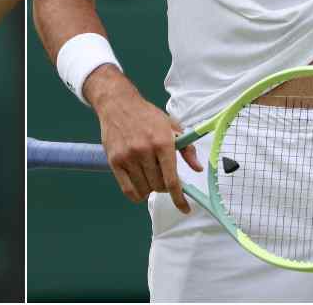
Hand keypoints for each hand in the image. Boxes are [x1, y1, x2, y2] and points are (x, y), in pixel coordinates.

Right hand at [84, 64, 203, 213]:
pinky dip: (136, 194)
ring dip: (150, 188)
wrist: (118, 103)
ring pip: (144, 189)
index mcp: (162, 142)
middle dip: (164, 187)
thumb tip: (198, 168)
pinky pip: (127, 190)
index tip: (184, 208)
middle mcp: (144, 151)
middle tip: (163, 177)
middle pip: (158, 186)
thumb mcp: (171, 126)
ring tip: (150, 177)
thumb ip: (187, 149)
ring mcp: (128, 157)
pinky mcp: (114, 161)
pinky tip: (140, 187)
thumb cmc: (147, 115)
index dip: (179, 198)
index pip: (172, 179)